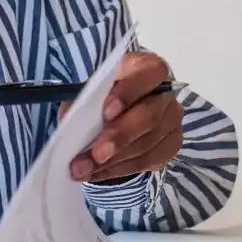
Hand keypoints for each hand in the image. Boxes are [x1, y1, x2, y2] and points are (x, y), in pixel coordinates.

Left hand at [70, 51, 182, 182]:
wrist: (122, 111)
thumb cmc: (107, 94)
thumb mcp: (94, 89)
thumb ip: (83, 99)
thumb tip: (69, 119)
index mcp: (148, 68)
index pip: (149, 74)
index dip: (128, 93)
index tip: (106, 112)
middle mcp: (166, 94)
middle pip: (150, 115)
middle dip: (121, 136)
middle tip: (97, 153)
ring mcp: (172, 121)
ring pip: (148, 144)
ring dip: (114, 161)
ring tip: (83, 168)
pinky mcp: (170, 145)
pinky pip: (147, 161)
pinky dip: (118, 170)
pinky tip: (96, 173)